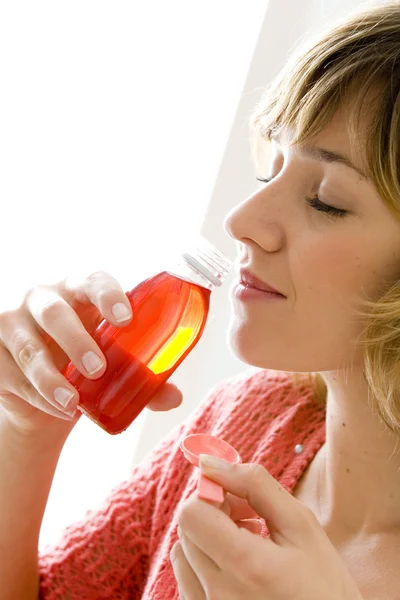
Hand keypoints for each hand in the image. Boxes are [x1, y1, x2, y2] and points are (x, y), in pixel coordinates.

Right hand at [0, 270, 182, 435]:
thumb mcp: (112, 362)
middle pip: (55, 312)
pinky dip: (38, 396)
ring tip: (74, 402)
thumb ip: (142, 377)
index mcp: (79, 291)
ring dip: (51, 378)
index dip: (108, 296)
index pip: (93, 281)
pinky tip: (60, 410)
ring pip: (29, 348)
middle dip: (77, 340)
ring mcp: (13, 324)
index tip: (125, 319)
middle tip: (98, 369)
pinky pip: (13, 375)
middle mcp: (43, 300)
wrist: (42, 389)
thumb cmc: (83, 359)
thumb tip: (173, 397)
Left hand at [171, 455, 362, 599]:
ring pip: (182, 555)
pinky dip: (205, 564)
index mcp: (246, 565)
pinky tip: (238, 567)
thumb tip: (211, 463)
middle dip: (213, 513)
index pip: (192, 513)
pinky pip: (188, 580)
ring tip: (245, 544)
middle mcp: (220, 593)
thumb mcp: (301, 525)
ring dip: (207, 539)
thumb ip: (255, 484)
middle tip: (249, 518)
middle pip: (186, 530)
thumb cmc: (324, 582)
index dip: (210, 495)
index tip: (235, 496)